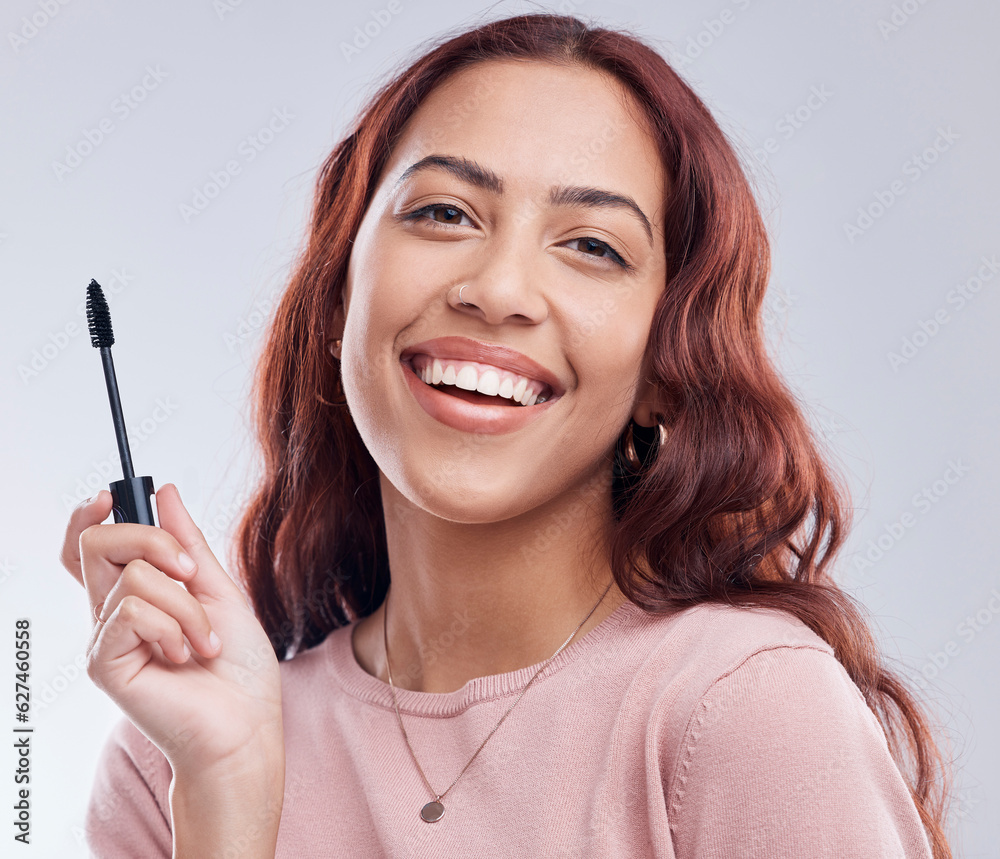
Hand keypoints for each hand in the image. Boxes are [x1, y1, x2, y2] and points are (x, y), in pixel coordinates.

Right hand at [62, 484, 283, 775]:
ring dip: (188, 606)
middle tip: (190, 573)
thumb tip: (165, 492)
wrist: (246, 724)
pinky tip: (186, 656)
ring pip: (133, 575)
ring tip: (206, 642)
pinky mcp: (105, 664)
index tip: (115, 493)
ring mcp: (106, 639)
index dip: (91, 515)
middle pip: (97, 543)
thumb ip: (188, 544)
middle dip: (152, 540)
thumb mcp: (220, 590)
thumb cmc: (238, 667)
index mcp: (137, 596)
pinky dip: (175, 626)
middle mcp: (113, 615)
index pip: (92, 548)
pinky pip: (133, 611)